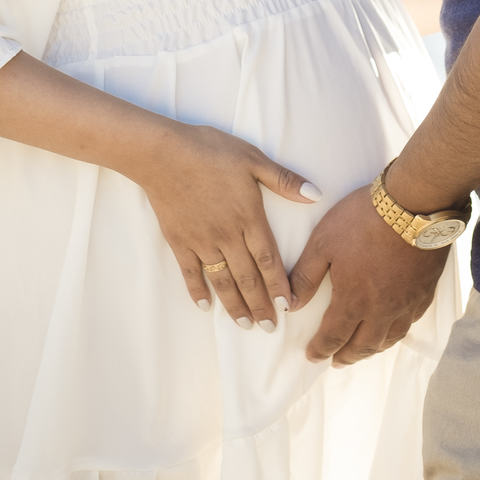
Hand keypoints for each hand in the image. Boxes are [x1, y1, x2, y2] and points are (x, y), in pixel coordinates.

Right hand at [139, 123, 319, 331]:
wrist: (163, 153)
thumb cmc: (210, 150)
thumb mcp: (252, 158)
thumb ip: (283, 180)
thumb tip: (316, 193)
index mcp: (248, 217)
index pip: (269, 260)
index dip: (278, 286)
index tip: (287, 307)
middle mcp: (227, 236)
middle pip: (247, 278)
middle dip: (260, 305)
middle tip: (269, 328)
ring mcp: (202, 241)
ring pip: (222, 281)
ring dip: (234, 305)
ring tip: (244, 325)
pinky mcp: (179, 242)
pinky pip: (191, 273)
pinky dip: (198, 291)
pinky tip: (205, 306)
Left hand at [288, 184, 446, 365]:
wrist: (413, 205)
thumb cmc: (363, 219)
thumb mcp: (324, 241)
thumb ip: (306, 275)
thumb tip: (291, 304)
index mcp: (354, 300)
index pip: (334, 336)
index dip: (321, 349)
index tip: (312, 357)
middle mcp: (382, 311)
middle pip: (363, 346)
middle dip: (347, 357)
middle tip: (336, 361)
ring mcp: (406, 303)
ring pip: (389, 339)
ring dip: (372, 349)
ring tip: (363, 350)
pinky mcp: (425, 292)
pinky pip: (410, 323)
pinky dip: (396, 332)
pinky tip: (393, 328)